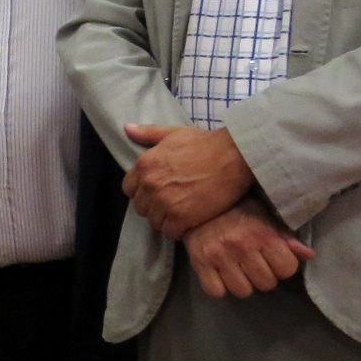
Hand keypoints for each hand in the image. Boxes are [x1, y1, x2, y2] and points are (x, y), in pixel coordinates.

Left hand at [122, 123, 254, 237]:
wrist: (233, 157)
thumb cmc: (205, 143)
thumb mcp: (172, 133)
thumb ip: (147, 133)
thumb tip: (127, 128)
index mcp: (144, 165)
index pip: (129, 189)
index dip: (142, 192)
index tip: (156, 192)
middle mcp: (149, 185)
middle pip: (141, 207)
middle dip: (153, 207)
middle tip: (171, 204)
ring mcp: (164, 202)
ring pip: (154, 221)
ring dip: (165, 220)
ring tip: (180, 214)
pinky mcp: (181, 218)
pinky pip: (170, 232)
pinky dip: (178, 230)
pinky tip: (188, 223)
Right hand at [185, 198, 314, 298]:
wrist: (198, 203)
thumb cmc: (238, 210)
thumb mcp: (266, 217)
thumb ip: (286, 237)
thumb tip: (309, 255)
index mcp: (262, 234)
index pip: (287, 269)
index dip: (282, 266)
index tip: (272, 258)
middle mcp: (241, 245)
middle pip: (266, 284)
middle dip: (263, 276)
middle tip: (253, 263)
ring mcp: (218, 255)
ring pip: (242, 291)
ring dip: (242, 283)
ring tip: (237, 269)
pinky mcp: (198, 263)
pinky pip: (216, 291)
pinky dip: (219, 286)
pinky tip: (220, 273)